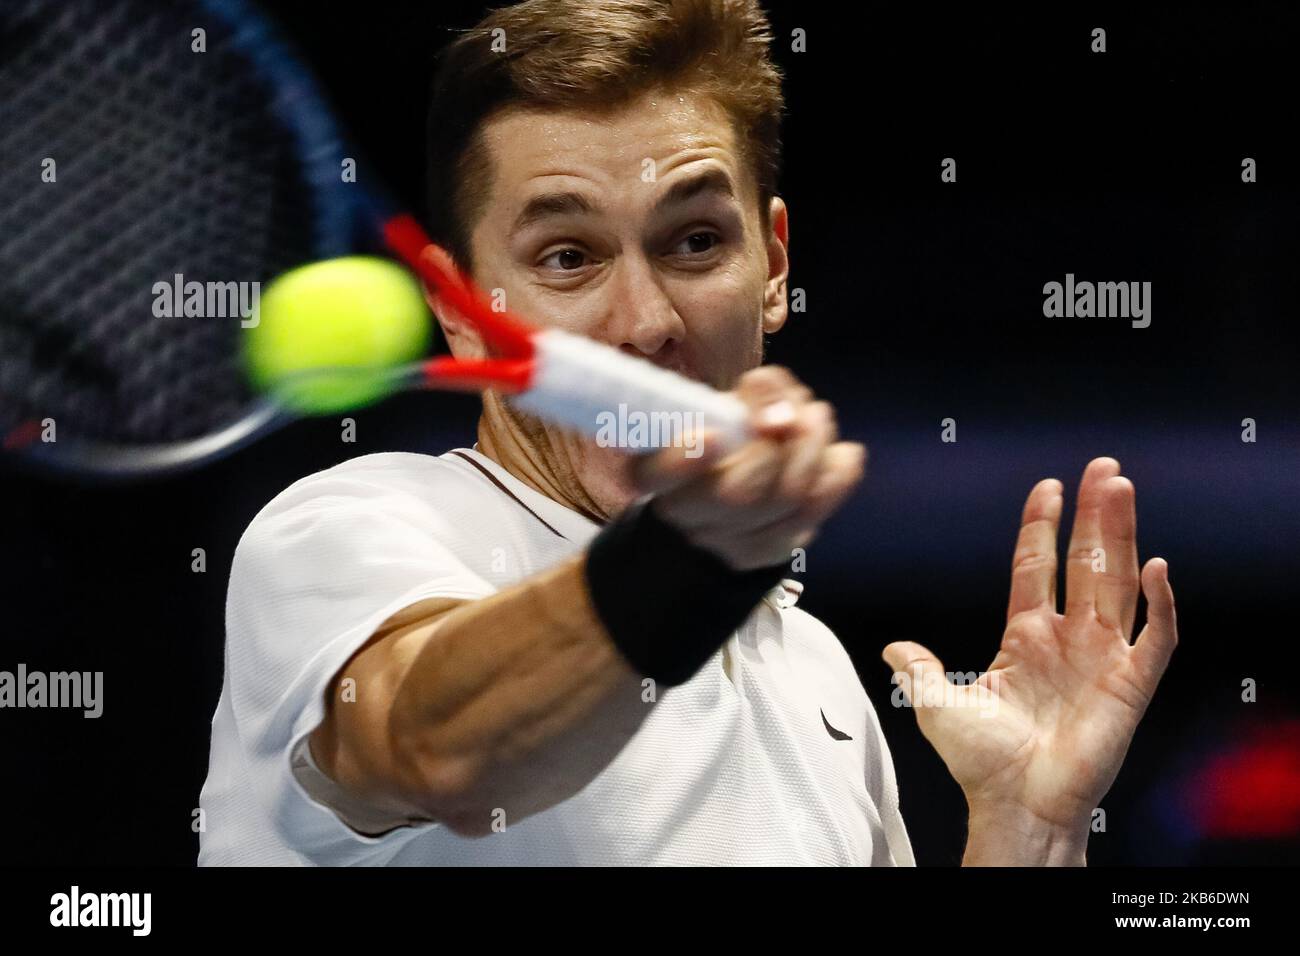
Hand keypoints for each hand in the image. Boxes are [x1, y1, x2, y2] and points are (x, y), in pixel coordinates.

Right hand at [632, 366, 865, 570]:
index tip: (714, 436)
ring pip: (781, 502)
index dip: (683, 460)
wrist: (720, 507)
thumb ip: (747, 399)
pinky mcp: (767, 550)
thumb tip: (780, 409)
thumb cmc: (717, 442)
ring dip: (811, 451)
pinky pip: (810, 517)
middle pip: (735, 494)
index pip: (658, 475)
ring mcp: (727, 540)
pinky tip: (845, 453)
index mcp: (653, 473)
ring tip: (818, 417)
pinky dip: (836, 479)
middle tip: (799, 411)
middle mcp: (685, 514)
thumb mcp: (719, 409)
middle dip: (777, 446)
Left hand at [883, 457, 1178, 851]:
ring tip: (1123, 489)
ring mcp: (1101, 658)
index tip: (1048, 487)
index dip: (1041, 526)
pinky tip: (1157, 568)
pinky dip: (1160, 605)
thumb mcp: (937, 704)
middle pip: (1085, 562)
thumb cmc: (982, 761)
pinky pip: (1156, 638)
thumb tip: (890, 646)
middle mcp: (1068, 639)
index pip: (1036, 567)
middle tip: (1103, 469)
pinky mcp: (1129, 685)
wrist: (1014, 804)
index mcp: (1026, 637)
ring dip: (1123, 536)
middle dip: (1094, 515)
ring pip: (1117, 582)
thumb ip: (917, 668)